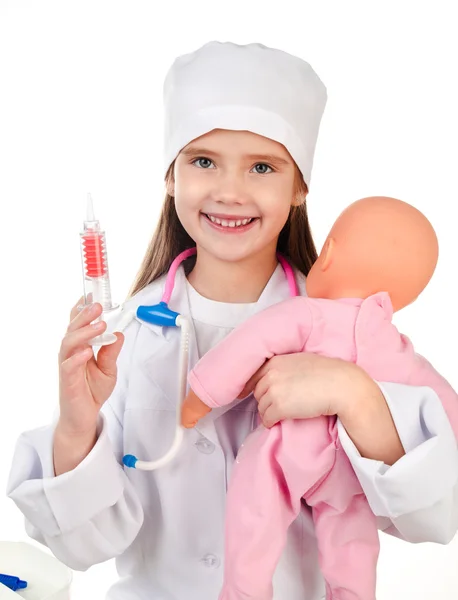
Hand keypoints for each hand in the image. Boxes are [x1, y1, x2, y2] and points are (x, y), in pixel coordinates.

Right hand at [57, 296, 124, 437]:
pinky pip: (68, 366)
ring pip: (68, 343)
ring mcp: (67, 365)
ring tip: (99, 324)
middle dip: (85, 315)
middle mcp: (71, 352)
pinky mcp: (67, 380)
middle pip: (72, 328)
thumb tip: (119, 334)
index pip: (78, 323)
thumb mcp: (109, 368)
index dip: (82, 308)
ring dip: (84, 332)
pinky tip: (87, 352)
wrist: (84, 416)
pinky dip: (77, 357)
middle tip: (98, 305)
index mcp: (80, 346)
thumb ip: (112, 351)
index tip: (91, 293)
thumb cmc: (92, 390)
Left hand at [238, 352, 365, 427]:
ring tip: (280, 415)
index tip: (244, 394)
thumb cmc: (327, 373)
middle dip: (264, 401)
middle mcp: (271, 374)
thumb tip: (276, 380)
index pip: (253, 375)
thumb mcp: (301, 361)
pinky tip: (277, 422)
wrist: (341, 385)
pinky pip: (266, 419)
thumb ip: (285, 368)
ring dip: (268, 413)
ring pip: (261, 407)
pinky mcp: (279, 407)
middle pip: (257, 393)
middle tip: (275, 407)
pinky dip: (270, 422)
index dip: (250, 387)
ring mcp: (274, 390)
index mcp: (276, 361)